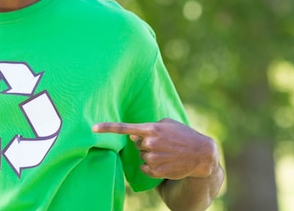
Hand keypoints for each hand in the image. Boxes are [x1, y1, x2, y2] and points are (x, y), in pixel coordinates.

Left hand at [92, 118, 217, 179]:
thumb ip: (148, 127)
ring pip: (141, 157)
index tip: (92, 128)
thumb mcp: (167, 123)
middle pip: (136, 144)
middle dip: (146, 144)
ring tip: (167, 152)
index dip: (107, 128)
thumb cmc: (183, 134)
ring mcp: (153, 158)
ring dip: (150, 155)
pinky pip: (144, 169)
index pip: (124, 128)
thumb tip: (133, 137)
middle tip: (162, 143)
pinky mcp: (156, 171)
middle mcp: (149, 143)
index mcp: (151, 128)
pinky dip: (151, 167)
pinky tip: (165, 162)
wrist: (201, 154)